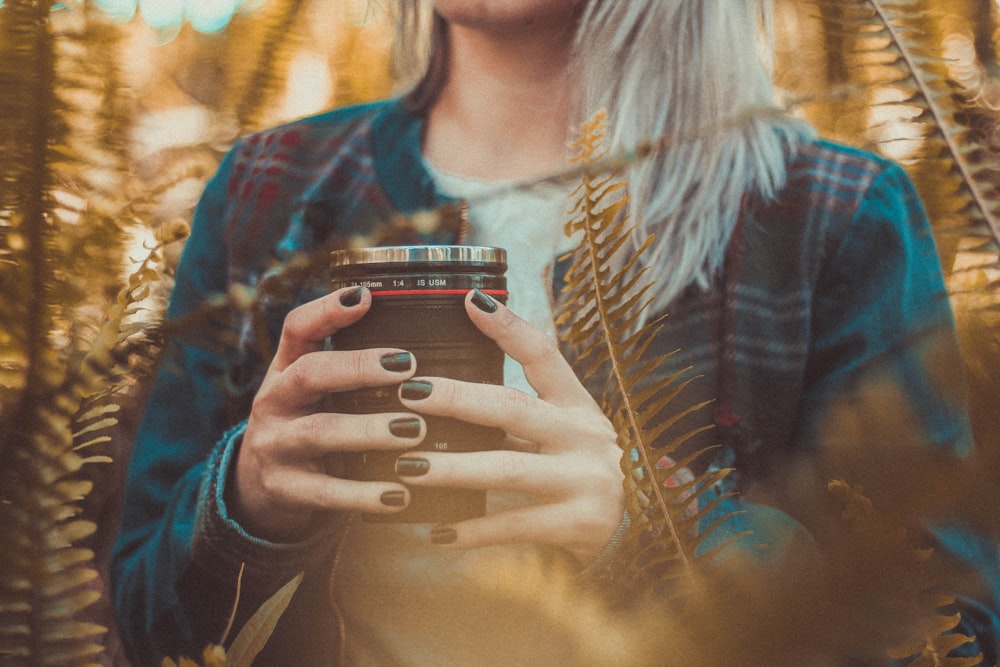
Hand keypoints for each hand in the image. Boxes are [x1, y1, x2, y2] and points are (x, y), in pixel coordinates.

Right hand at [232, 286, 424, 541]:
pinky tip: (400, 494)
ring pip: (320, 432)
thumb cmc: (308, 422)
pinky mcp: (284, 489)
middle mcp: (274, 401)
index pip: (296, 328)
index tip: (365, 297)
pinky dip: (364, 494)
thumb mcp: (315, 389)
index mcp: (286, 369)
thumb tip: (421, 325)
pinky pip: (326, 492)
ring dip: (370, 430)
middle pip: (310, 374)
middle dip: (359, 367)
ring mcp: (275, 445)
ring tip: (415, 430)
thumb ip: (349, 363)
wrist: (260, 487)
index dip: (327, 310)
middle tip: (408, 365)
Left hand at [394, 289, 625, 564]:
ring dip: (452, 468)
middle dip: (456, 398)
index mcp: (576, 406)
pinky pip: (514, 524)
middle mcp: (583, 435)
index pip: (544, 355)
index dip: (508, 327)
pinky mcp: (579, 524)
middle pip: (512, 407)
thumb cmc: (578, 476)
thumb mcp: (563, 435)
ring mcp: (584, 479)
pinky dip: (472, 530)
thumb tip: (441, 394)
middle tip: (408, 393)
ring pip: (507, 467)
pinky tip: (436, 533)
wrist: (635, 534)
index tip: (470, 301)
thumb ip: (518, 416)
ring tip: (407, 469)